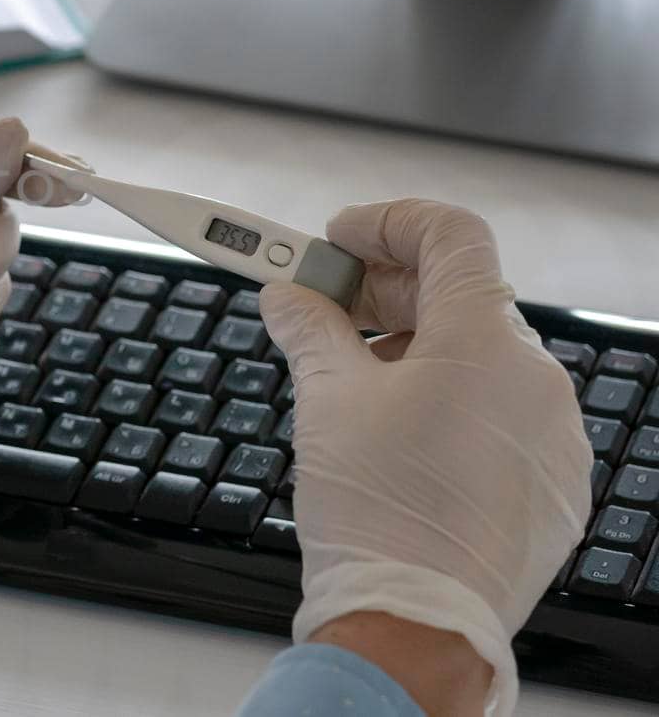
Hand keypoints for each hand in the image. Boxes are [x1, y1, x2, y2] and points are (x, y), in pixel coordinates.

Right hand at [260, 199, 592, 715]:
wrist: (416, 622)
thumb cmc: (376, 510)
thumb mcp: (326, 399)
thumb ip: (310, 328)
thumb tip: (289, 296)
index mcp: (484, 343)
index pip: (451, 234)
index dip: (386, 223)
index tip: (336, 242)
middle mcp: (537, 380)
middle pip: (464, 295)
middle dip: (389, 291)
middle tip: (326, 308)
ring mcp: (555, 436)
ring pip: (485, 359)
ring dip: (420, 350)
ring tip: (357, 386)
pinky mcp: (555, 485)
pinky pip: (505, 417)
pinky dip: (453, 405)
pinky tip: (402, 439)